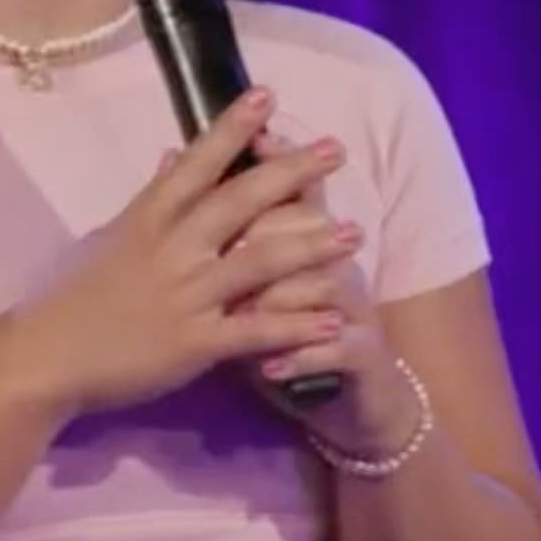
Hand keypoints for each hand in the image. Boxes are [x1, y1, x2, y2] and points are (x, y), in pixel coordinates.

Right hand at [12, 90, 362, 419]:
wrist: (47, 357)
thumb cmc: (78, 298)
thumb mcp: (110, 237)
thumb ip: (149, 197)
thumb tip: (169, 155)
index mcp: (149, 219)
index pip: (195, 162)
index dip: (231, 128)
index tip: (265, 96)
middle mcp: (171, 249)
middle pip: (238, 202)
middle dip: (289, 173)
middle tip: (336, 149)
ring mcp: (185, 295)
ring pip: (257, 262)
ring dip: (310, 247)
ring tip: (354, 232)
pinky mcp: (194, 343)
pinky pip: (254, 331)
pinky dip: (296, 326)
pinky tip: (335, 321)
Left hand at [234, 130, 421, 455]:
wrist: (354, 402)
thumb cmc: (287, 334)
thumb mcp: (251, 283)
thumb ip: (222, 230)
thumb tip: (178, 165)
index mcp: (304, 241)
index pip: (296, 192)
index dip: (280, 164)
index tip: (258, 138)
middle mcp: (333, 266)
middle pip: (311, 227)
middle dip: (276, 224)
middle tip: (238, 232)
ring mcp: (353, 310)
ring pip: (322, 287)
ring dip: (281, 298)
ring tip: (243, 310)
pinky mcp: (363, 356)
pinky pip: (335, 350)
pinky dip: (300, 356)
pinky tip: (270, 366)